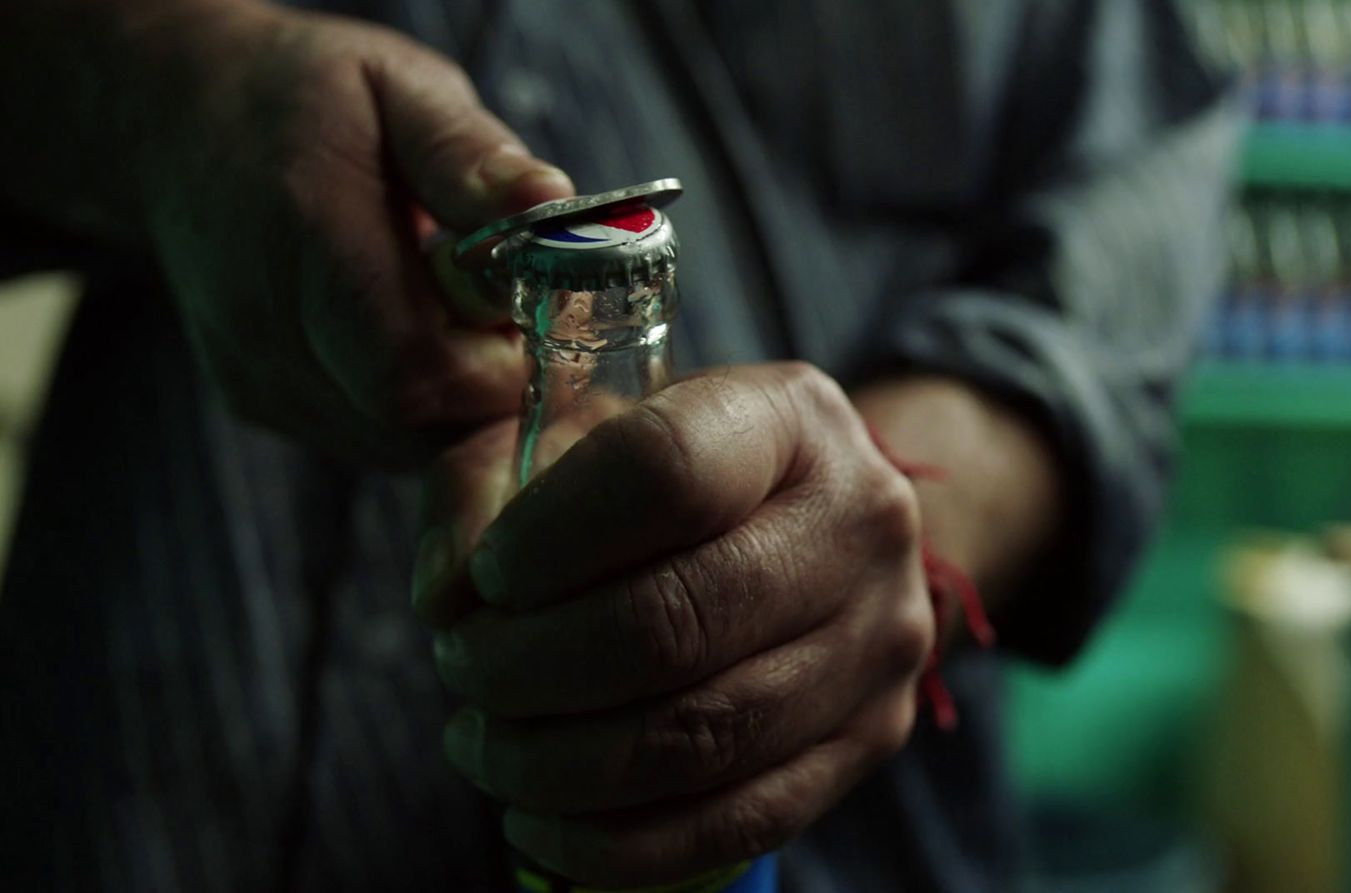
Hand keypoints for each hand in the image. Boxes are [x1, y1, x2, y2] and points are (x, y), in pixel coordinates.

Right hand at [138, 1, 572, 464]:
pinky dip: (425, 406)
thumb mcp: (397, 87)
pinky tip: (424, 334)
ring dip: (464, 396)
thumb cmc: (305, 97)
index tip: (536, 301)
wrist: (176, 123)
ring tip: (463, 311)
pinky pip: (374, 438)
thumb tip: (548, 201)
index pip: (416, 368)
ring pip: (403, 445)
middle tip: (512, 307)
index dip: (501, 356)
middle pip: (418, 420)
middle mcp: (268, 331)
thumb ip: (468, 155)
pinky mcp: (265, 405)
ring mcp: (262, 380)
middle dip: (494, 378)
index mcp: (304, 237)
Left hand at [417, 363, 935, 886]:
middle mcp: (859, 523)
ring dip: (558, 763)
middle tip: (464, 670)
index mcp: (790, 418)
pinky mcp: (869, 738)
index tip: (487, 577)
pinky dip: (616, 844)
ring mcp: (877, 641)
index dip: (548, 538)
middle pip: (678, 621)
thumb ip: (488, 489)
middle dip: (532, 667)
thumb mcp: (577, 434)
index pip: (665, 473)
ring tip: (484, 746)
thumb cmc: (675, 480)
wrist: (829, 527)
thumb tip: (444, 599)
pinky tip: (538, 822)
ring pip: (702, 736)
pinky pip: (738, 822)